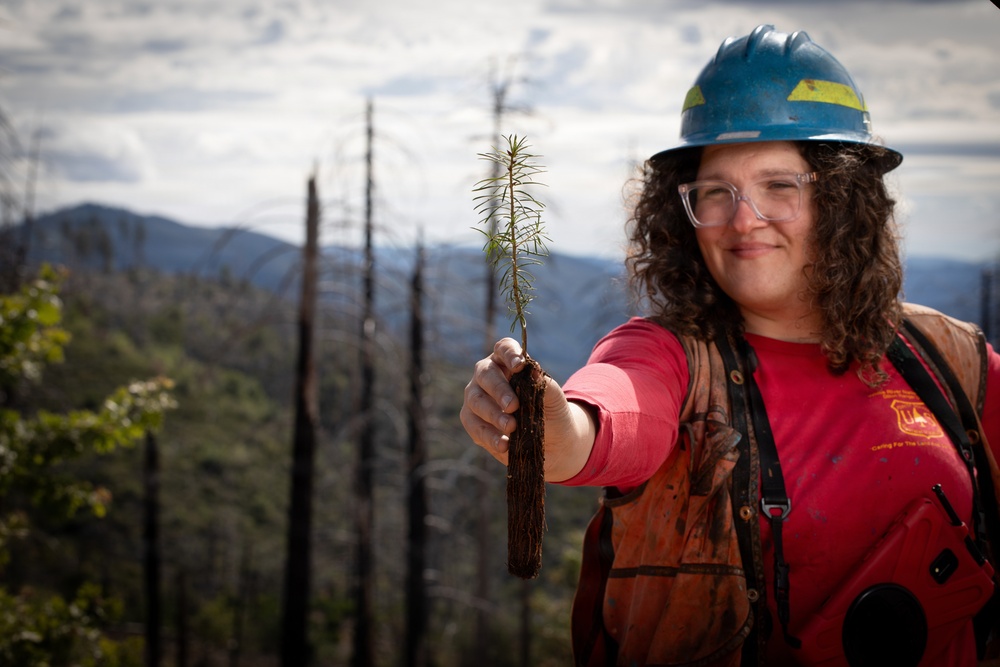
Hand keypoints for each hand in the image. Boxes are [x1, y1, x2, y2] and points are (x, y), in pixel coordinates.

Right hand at [460, 338, 595, 480]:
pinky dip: (490, 437)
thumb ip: (544, 384)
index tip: (520, 366)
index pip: (503, 349)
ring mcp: (477, 399)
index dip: (509, 354)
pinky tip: (505, 444)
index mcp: (507, 362)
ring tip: (511, 427)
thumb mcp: (554, 398)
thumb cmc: (552, 411)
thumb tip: (534, 371)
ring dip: (493, 414)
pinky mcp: (473, 423)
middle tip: (513, 406)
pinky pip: (475, 428)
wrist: (554, 443)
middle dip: (498, 389)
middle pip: (485, 374)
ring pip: (476, 401)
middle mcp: (487, 376)